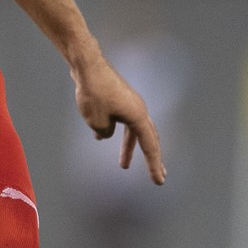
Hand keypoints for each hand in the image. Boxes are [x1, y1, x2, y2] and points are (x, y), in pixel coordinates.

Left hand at [73, 58, 165, 184]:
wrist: (87, 65)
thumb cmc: (93, 93)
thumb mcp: (97, 122)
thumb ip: (105, 133)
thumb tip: (105, 132)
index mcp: (138, 116)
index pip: (150, 146)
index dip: (154, 166)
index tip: (159, 182)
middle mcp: (138, 109)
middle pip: (148, 138)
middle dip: (152, 158)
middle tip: (160, 176)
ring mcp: (129, 102)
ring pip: (132, 130)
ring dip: (128, 147)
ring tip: (124, 166)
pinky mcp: (117, 97)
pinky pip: (120, 120)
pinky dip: (114, 132)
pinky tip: (100, 138)